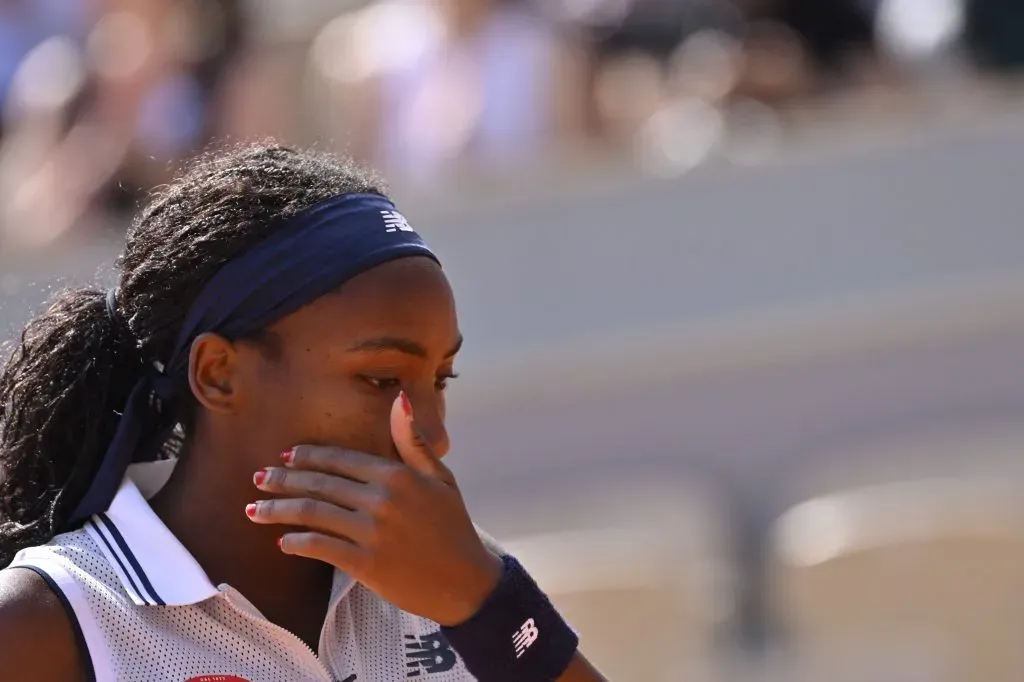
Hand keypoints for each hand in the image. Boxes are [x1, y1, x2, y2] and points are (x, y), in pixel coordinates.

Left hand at [246, 392, 502, 625]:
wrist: (467, 582)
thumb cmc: (454, 527)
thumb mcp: (441, 478)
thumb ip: (413, 442)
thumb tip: (399, 400)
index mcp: (397, 475)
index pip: (340, 459)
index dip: (309, 457)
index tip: (286, 457)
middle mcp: (380, 499)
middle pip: (319, 484)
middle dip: (283, 480)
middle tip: (258, 479)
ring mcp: (371, 532)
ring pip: (311, 513)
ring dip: (278, 510)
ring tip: (254, 510)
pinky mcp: (365, 564)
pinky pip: (319, 547)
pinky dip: (296, 543)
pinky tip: (283, 543)